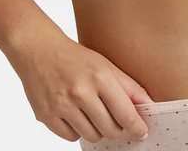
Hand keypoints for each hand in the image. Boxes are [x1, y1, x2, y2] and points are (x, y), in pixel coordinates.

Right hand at [5, 20, 153, 143]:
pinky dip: (76, 130)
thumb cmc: (75, 57)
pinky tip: (74, 113)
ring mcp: (62, 106)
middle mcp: (81, 92)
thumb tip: (149, 106)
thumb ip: (128, 86)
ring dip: (96, 129)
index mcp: (99, 76)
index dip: (137, 126)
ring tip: (90, 111)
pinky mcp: (47, 116)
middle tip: (112, 116)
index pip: (125, 113)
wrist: (38, 50)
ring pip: (92, 136)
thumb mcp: (105, 64)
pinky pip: (71, 137)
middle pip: (110, 129)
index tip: (142, 132)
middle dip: (116, 127)